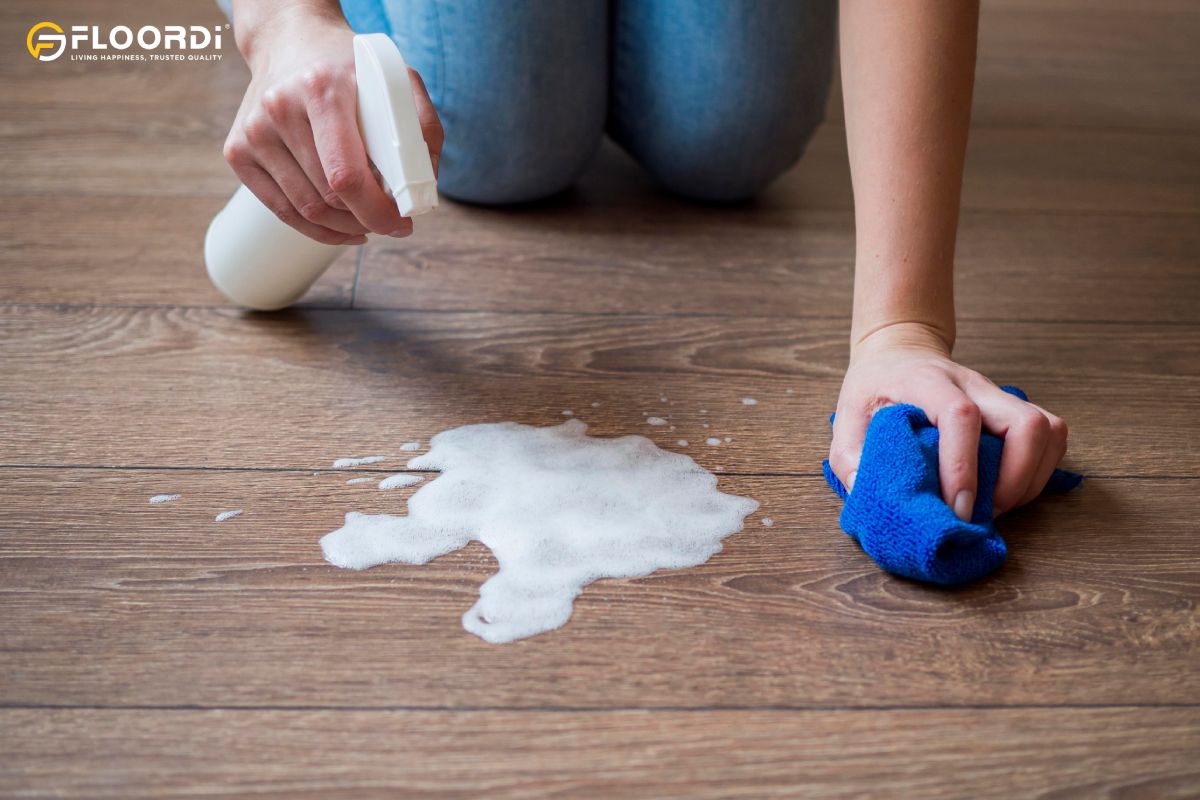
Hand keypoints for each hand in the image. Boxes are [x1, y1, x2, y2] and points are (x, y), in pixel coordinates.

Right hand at [223, 9, 443, 244]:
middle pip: (327, 198)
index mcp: (321, 89)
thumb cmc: (348, 67)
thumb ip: (420, 130)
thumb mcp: (395, 81)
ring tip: (367, 220)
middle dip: (367, 219)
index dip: (376, 210)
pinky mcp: (238, 150)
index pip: (345, 175)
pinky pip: (281, 210)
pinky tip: (340, 226)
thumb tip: (420, 192)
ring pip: (306, 209)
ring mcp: (253, 132)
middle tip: (391, 221)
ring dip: (344, 226)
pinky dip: (315, 228)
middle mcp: (279, 108)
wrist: (290, 40)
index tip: (401, 223)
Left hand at [829, 322, 1068, 519]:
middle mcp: (974, 384)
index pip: (961, 416)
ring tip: (998, 506)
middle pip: (1026, 422)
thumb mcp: (847, 416)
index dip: (963, 466)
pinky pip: (1052, 436)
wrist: (900, 354)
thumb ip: (850, 457)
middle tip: (983, 512)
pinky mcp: (1015, 408)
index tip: (956, 509)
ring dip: (1031, 478)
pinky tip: (1010, 490)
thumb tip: (868, 498)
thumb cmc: (875, 388)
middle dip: (1015, 479)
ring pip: (1048, 430)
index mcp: (929, 382)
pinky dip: (1039, 470)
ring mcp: (1000, 395)